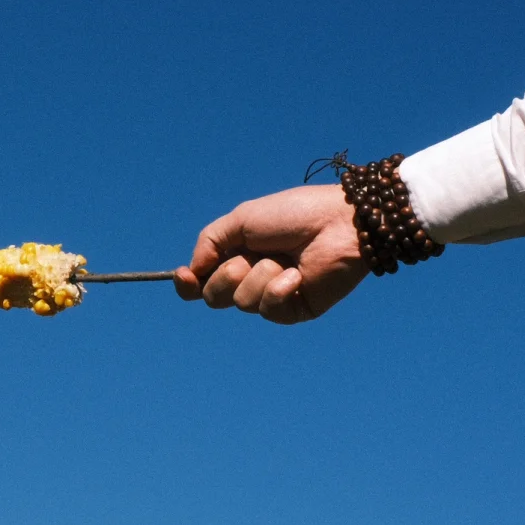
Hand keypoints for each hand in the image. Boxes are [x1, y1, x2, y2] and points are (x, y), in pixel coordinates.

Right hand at [172, 184, 367, 323]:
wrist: (339, 224)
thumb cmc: (293, 214)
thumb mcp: (242, 219)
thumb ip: (210, 242)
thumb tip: (192, 272)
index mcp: (238, 254)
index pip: (202, 281)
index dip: (188, 284)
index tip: (185, 276)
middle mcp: (252, 277)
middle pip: (214, 297)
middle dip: (226, 277)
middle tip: (247, 259)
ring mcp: (273, 295)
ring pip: (241, 302)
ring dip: (259, 277)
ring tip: (284, 260)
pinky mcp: (295, 310)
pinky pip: (269, 310)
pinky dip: (279, 290)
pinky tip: (297, 276)